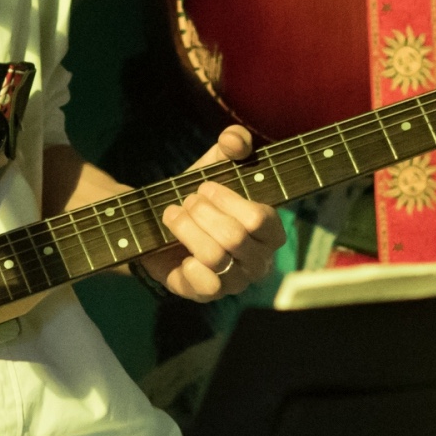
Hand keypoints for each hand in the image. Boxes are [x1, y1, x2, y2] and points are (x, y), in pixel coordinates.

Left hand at [136, 125, 285, 301]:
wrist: (165, 222)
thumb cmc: (201, 195)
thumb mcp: (216, 162)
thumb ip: (232, 143)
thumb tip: (233, 139)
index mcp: (271, 231)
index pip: (260, 219)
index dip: (227, 200)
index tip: (205, 187)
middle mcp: (259, 261)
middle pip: (234, 237)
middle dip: (201, 213)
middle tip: (186, 202)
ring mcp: (235, 282)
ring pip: (215, 257)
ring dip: (187, 229)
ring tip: (173, 216)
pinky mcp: (208, 295)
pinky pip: (204, 285)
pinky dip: (187, 264)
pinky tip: (178, 250)